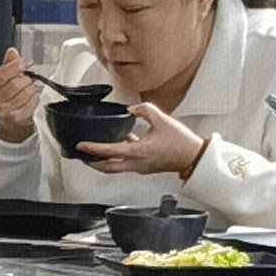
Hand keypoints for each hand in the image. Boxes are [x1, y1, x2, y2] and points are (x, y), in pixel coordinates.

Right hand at [0, 45, 42, 143]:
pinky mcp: (18, 117)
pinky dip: (35, 97)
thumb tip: (12, 52)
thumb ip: (8, 66)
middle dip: (25, 78)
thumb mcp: (2, 83)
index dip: (16, 65)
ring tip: (31, 87)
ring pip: (25, 92)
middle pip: (15, 83)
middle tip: (28, 79)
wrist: (8, 125)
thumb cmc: (5, 101)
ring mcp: (6, 111)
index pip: (2, 74)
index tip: (27, 62)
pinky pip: (32, 102)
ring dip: (32, 87)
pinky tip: (32, 97)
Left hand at [77, 100, 207, 179]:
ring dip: (104, 161)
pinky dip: (119, 157)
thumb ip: (144, 110)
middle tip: (82, 155)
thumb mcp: (162, 119)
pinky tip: (120, 145)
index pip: (110, 151)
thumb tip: (131, 109)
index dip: (93, 148)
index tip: (81, 146)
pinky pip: (127, 163)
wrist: (194, 156)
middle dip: (93, 162)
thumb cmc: (181, 142)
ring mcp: (141, 167)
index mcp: (139, 151)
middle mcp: (137, 163)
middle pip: (108, 167)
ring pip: (116, 167)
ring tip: (95, 152)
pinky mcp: (145, 167)